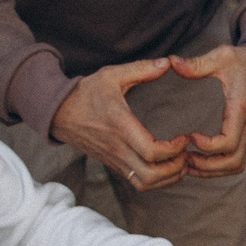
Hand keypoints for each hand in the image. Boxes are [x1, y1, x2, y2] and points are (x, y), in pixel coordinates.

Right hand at [51, 57, 189, 191]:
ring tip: (180, 162)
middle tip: (187, 153)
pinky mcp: (113, 164)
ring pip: (145, 184)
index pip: (151, 151)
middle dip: (175, 168)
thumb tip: (167, 62)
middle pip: (151, 175)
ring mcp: (114, 159)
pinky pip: (137, 182)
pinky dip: (157, 180)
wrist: (57, 112)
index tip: (184, 137)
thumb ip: (141, 69)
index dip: (174, 150)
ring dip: (167, 178)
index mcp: (120, 126)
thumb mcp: (112, 75)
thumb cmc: (86, 92)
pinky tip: (167, 166)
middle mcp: (117, 148)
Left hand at [168, 44, 245, 179]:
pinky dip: (218, 166)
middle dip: (207, 166)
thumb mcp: (223, 56)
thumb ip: (197, 63)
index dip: (207, 146)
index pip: (228, 142)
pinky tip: (199, 159)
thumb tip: (171, 62)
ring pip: (236, 165)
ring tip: (189, 163)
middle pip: (233, 162)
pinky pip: (236, 159)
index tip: (189, 135)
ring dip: (212, 170)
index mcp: (240, 109)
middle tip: (184, 157)